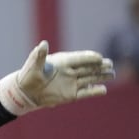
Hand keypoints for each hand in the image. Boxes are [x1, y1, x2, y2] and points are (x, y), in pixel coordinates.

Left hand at [0, 40, 114, 114]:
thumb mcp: (33, 65)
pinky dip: (94, 91)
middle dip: (99, 65)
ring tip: (112, 73)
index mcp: (62, 62)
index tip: (99, 57)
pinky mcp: (71, 94)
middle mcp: (69, 71)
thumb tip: (43, 44)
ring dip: (101, 76)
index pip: (78, 58)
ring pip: (90, 78)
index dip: (89, 57)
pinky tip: (103, 89)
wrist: (26, 92)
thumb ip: (39, 55)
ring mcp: (72, 82)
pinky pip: (86, 92)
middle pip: (88, 67)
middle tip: (110, 64)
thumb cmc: (28, 76)